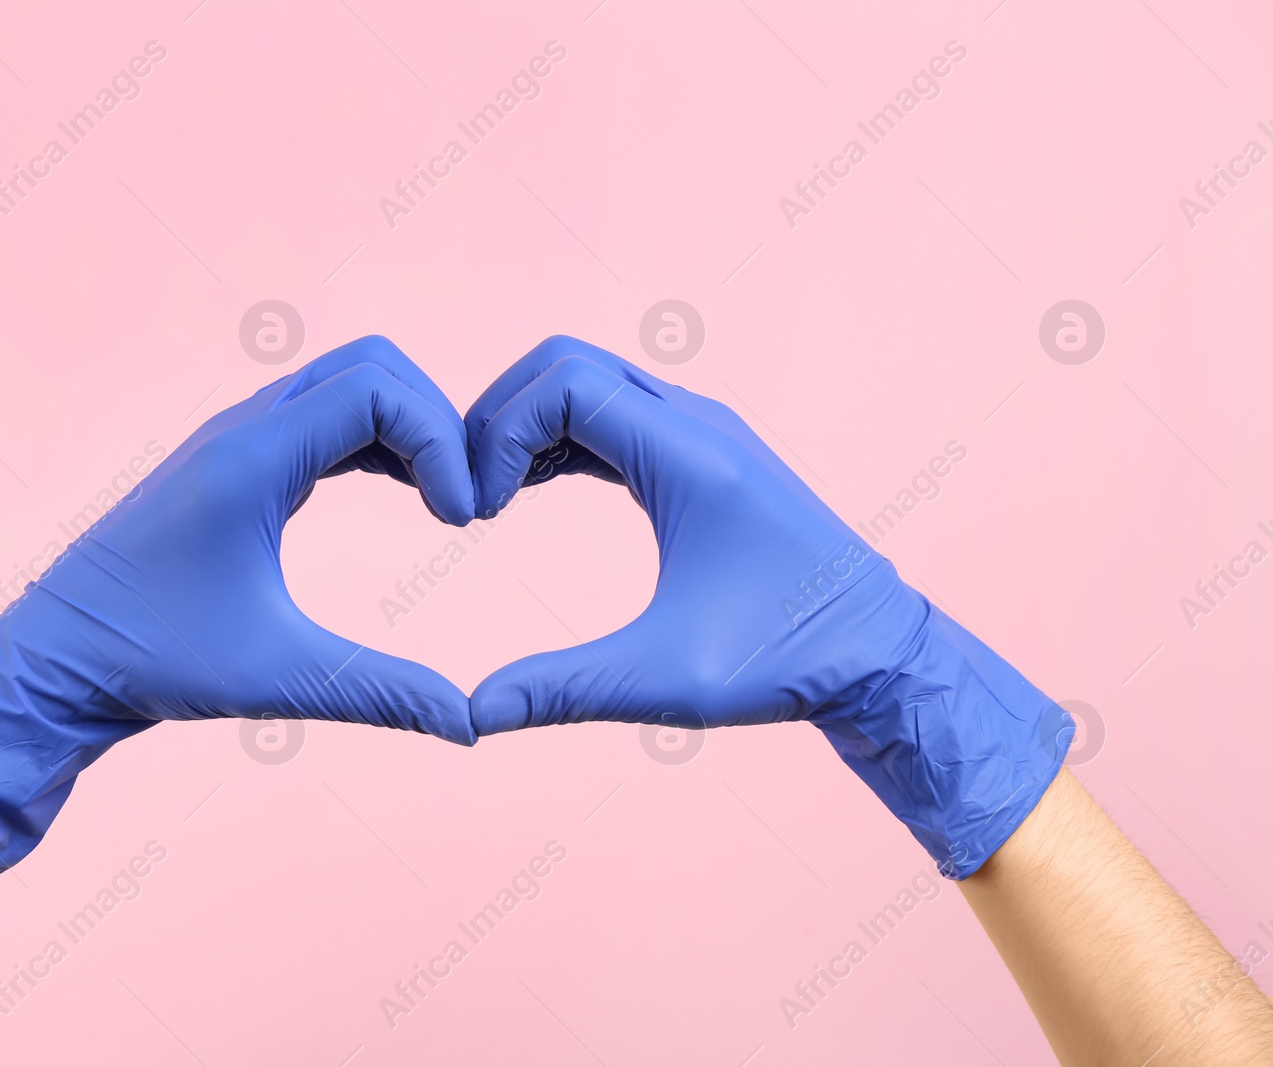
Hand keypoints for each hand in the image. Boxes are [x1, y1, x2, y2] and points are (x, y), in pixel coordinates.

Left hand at [0, 336, 476, 885]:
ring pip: (348, 385)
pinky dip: (377, 441)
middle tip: (463, 504)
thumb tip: (471, 725)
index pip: (377, 391)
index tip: (462, 522)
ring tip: (445, 504)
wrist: (55, 661)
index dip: (441, 442)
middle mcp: (243, 429)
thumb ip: (382, 693)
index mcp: (250, 457)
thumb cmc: (150, 661)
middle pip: (372, 366)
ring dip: (408, 429)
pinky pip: (324, 418)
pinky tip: (406, 497)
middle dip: (436, 422)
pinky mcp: (235, 463)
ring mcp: (236, 439)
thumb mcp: (276, 676)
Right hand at [465, 337, 1066, 876]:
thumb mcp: (668, 681)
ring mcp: (703, 432)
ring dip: (529, 424)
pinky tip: (531, 493)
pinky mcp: (704, 454)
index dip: (498, 433)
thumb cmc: (787, 663)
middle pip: (566, 362)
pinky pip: (614, 413)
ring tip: (490, 499)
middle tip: (470, 495)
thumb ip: (563, 690)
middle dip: (500, 415)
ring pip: (590, 380)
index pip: (564, 384)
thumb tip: (472, 715)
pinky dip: (562, 437)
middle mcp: (697, 423)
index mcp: (691, 457)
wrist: (879, 654)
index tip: (477, 513)